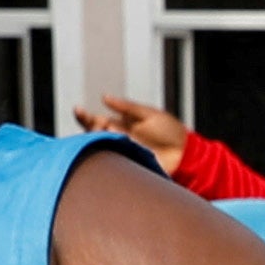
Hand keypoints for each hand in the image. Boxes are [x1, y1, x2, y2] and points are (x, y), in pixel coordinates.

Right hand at [78, 95, 205, 167]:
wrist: (187, 153)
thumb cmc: (170, 132)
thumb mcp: (148, 114)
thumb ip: (126, 107)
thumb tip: (104, 97)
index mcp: (121, 126)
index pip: (96, 121)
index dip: (85, 117)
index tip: (77, 110)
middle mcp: (118, 141)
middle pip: (94, 136)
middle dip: (91, 129)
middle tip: (100, 124)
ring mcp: (123, 154)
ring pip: (100, 149)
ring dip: (101, 140)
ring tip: (111, 131)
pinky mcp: (130, 167)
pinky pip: (113, 163)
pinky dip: (111, 155)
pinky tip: (116, 144)